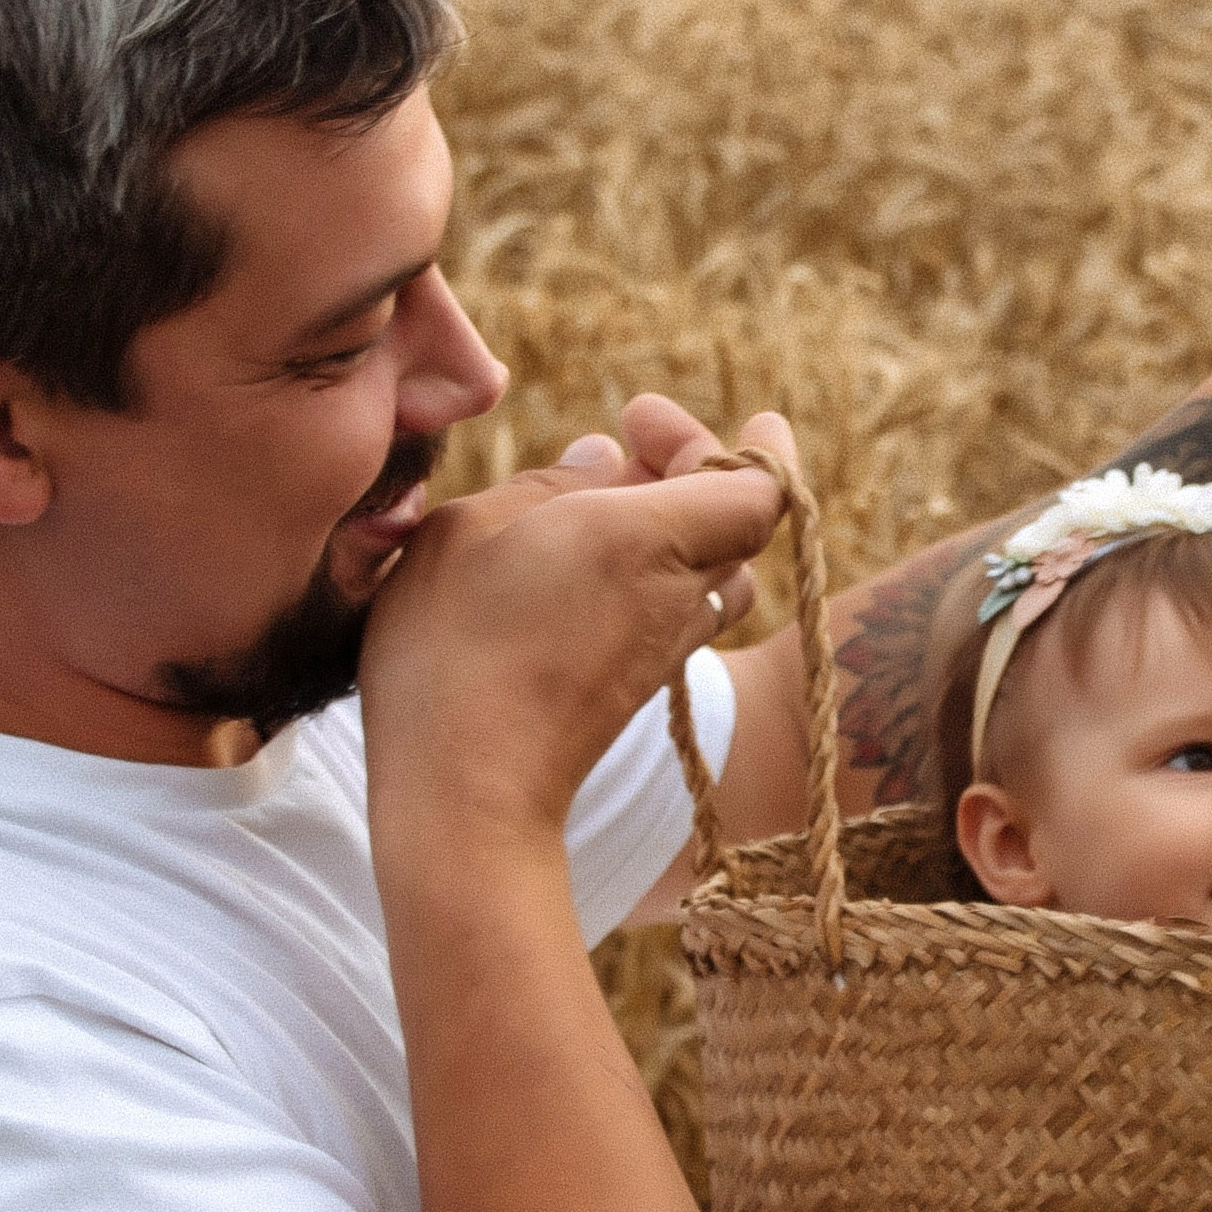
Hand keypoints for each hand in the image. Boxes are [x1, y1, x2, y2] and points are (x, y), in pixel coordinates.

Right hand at [359, 410, 791, 852]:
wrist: (465, 794)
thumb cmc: (452, 653)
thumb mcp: (469, 531)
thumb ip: (548, 485)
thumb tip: (606, 459)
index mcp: (649, 539)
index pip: (759, 488)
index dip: (746, 446)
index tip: (658, 417)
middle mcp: (676, 593)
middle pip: (738, 525)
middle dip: (695, 471)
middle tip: (628, 440)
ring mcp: (664, 649)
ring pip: (714, 574)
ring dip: (683, 528)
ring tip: (608, 502)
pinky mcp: (639, 688)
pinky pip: (678, 613)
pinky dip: (654, 576)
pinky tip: (579, 569)